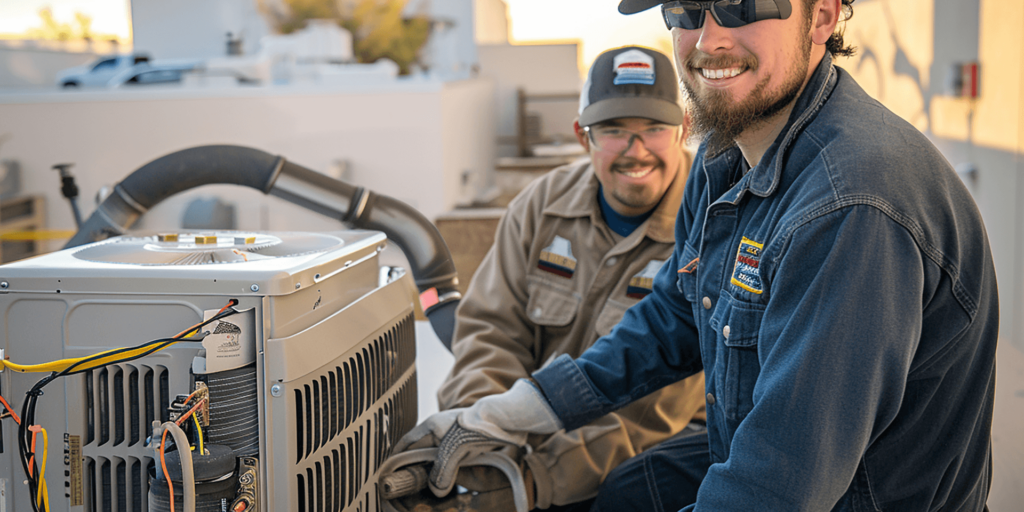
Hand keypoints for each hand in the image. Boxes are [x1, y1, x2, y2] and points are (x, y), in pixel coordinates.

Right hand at [393, 379, 560, 496]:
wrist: (507, 419)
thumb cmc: (477, 427)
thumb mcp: (453, 450)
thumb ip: (441, 471)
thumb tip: (436, 490)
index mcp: (430, 426)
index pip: (405, 445)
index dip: (397, 461)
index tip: (392, 478)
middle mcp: (439, 431)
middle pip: (421, 455)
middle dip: (417, 472)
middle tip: (413, 490)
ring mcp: (454, 438)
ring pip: (438, 461)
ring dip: (436, 475)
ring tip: (432, 492)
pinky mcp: (467, 446)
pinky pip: (453, 462)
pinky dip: (450, 474)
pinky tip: (452, 485)